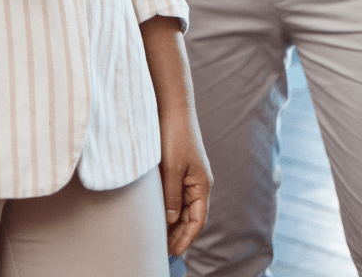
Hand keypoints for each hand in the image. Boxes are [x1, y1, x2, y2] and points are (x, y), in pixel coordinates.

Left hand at [159, 99, 211, 255]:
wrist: (173, 109)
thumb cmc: (175, 136)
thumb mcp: (172, 168)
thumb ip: (172, 195)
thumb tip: (172, 220)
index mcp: (202, 185)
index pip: (197, 220)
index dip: (187, 238)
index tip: (174, 252)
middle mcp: (198, 184)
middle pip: (191, 217)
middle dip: (180, 235)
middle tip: (164, 251)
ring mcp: (189, 177)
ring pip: (184, 208)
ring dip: (174, 224)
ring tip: (160, 239)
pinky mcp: (179, 170)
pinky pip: (177, 196)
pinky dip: (170, 209)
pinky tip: (160, 216)